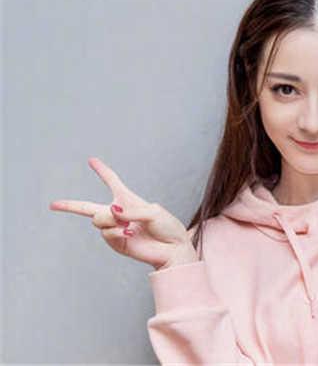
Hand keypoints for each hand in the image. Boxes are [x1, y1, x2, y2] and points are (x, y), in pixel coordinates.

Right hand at [49, 157, 195, 269]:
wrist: (173, 249)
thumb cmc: (167, 227)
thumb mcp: (153, 212)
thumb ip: (131, 211)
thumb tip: (112, 212)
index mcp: (128, 200)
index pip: (113, 182)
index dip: (102, 171)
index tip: (92, 160)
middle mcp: (118, 213)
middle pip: (87, 207)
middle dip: (69, 205)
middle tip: (53, 204)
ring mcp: (115, 229)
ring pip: (98, 219)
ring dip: (111, 220)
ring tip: (130, 226)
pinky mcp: (116, 242)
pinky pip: (105, 233)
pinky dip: (117, 232)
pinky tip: (130, 233)